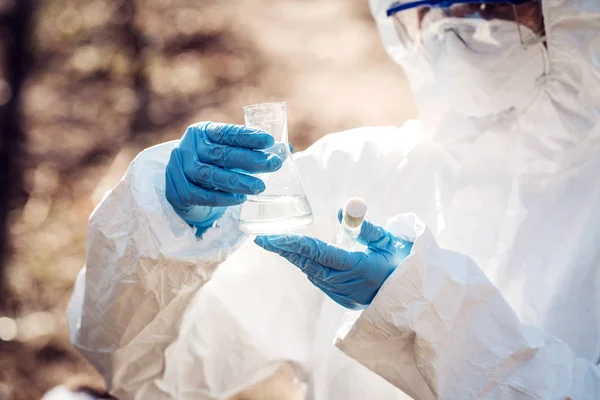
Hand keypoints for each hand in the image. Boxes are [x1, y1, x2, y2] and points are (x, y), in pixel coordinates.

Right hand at [165, 122, 282, 235]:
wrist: (182, 186)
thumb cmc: (212, 165)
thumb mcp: (226, 152)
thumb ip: (251, 149)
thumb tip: (287, 148)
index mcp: (202, 132)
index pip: (227, 133)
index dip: (248, 137)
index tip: (270, 141)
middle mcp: (188, 147)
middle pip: (220, 154)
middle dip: (250, 160)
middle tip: (273, 164)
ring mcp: (179, 169)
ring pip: (210, 175)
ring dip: (237, 181)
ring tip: (260, 186)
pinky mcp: (178, 190)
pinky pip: (201, 195)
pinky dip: (221, 197)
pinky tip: (239, 199)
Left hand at [254, 214, 412, 308]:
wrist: (412, 298)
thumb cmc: (403, 264)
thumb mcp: (388, 241)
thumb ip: (365, 227)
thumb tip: (344, 211)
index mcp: (358, 266)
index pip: (318, 252)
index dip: (293, 244)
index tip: (272, 237)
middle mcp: (346, 283)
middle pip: (308, 264)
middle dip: (285, 250)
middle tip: (263, 238)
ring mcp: (343, 294)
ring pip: (311, 272)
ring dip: (295, 258)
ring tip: (278, 244)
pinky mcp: (342, 300)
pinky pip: (319, 280)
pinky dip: (308, 266)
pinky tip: (301, 256)